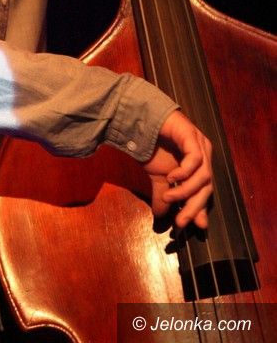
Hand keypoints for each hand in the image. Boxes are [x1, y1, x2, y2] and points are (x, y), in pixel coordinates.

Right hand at [143, 110, 212, 228]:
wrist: (141, 121)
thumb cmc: (153, 146)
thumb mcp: (158, 178)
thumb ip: (163, 195)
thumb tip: (161, 218)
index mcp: (200, 165)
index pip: (204, 192)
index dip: (200, 210)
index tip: (192, 228)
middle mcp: (205, 155)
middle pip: (207, 187)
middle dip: (194, 207)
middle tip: (180, 222)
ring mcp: (200, 144)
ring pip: (203, 176)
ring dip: (186, 191)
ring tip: (168, 196)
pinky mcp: (192, 136)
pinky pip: (195, 159)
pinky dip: (185, 172)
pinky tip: (172, 177)